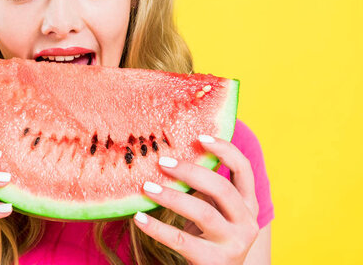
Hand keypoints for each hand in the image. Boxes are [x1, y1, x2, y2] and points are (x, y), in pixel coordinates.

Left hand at [133, 135, 259, 264]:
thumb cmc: (209, 237)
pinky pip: (181, 241)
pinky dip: (158, 228)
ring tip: (147, 187)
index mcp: (248, 204)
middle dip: (191, 172)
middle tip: (163, 162)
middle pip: (222, 189)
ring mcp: (233, 244)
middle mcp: (247, 223)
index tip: (200, 136)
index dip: (225, 149)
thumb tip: (169, 154)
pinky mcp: (213, 261)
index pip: (244, 169)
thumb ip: (203, 187)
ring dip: (172, 197)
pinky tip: (139, 218)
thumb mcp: (214, 210)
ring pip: (203, 213)